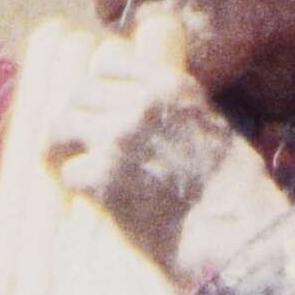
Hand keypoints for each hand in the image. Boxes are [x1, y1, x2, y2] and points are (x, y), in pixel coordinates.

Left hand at [21, 22, 252, 272]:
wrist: (233, 231)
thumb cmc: (234, 190)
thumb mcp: (212, 127)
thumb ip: (175, 112)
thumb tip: (149, 116)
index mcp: (169, 86)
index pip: (108, 64)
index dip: (97, 89)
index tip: (97, 110)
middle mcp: (140, 103)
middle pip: (79, 94)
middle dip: (75, 119)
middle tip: (75, 146)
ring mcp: (118, 138)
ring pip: (60, 126)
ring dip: (60, 148)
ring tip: (66, 167)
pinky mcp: (103, 177)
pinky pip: (67, 170)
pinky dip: (73, 187)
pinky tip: (86, 198)